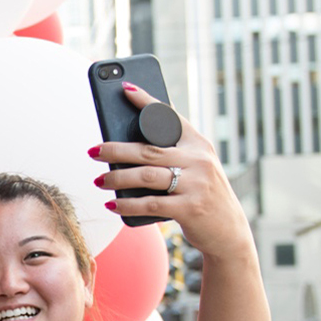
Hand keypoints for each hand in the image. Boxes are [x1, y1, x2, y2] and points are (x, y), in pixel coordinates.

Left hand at [91, 84, 255, 260]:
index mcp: (199, 144)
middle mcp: (199, 159)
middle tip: (93, 151)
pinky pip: (150, 204)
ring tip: (98, 181)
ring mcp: (196, 183)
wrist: (228, 230)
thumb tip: (127, 152)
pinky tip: (112, 204)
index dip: (147, 103)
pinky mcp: (190, 207)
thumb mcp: (195, 169)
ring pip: (146, 176)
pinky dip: (128, 204)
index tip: (125, 90)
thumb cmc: (202, 196)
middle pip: (148, 150)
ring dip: (117, 178)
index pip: (170, 118)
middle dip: (116, 150)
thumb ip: (171, 156)